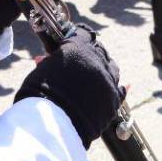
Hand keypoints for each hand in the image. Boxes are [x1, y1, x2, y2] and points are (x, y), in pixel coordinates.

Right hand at [15, 25, 121, 147]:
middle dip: (91, 53)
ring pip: (112, 68)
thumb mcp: (40, 72)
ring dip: (105, 69)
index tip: (75, 41)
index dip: (79, 38)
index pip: (83, 34)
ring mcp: (107, 80)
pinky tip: (122, 86)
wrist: (52, 125)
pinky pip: (121, 90)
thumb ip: (48, 63)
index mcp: (77, 48)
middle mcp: (96, 60)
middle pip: (99, 50)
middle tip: (83, 61)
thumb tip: (43, 60)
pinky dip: (120, 87)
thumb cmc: (39, 96)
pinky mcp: (113, 99)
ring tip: (96, 75)